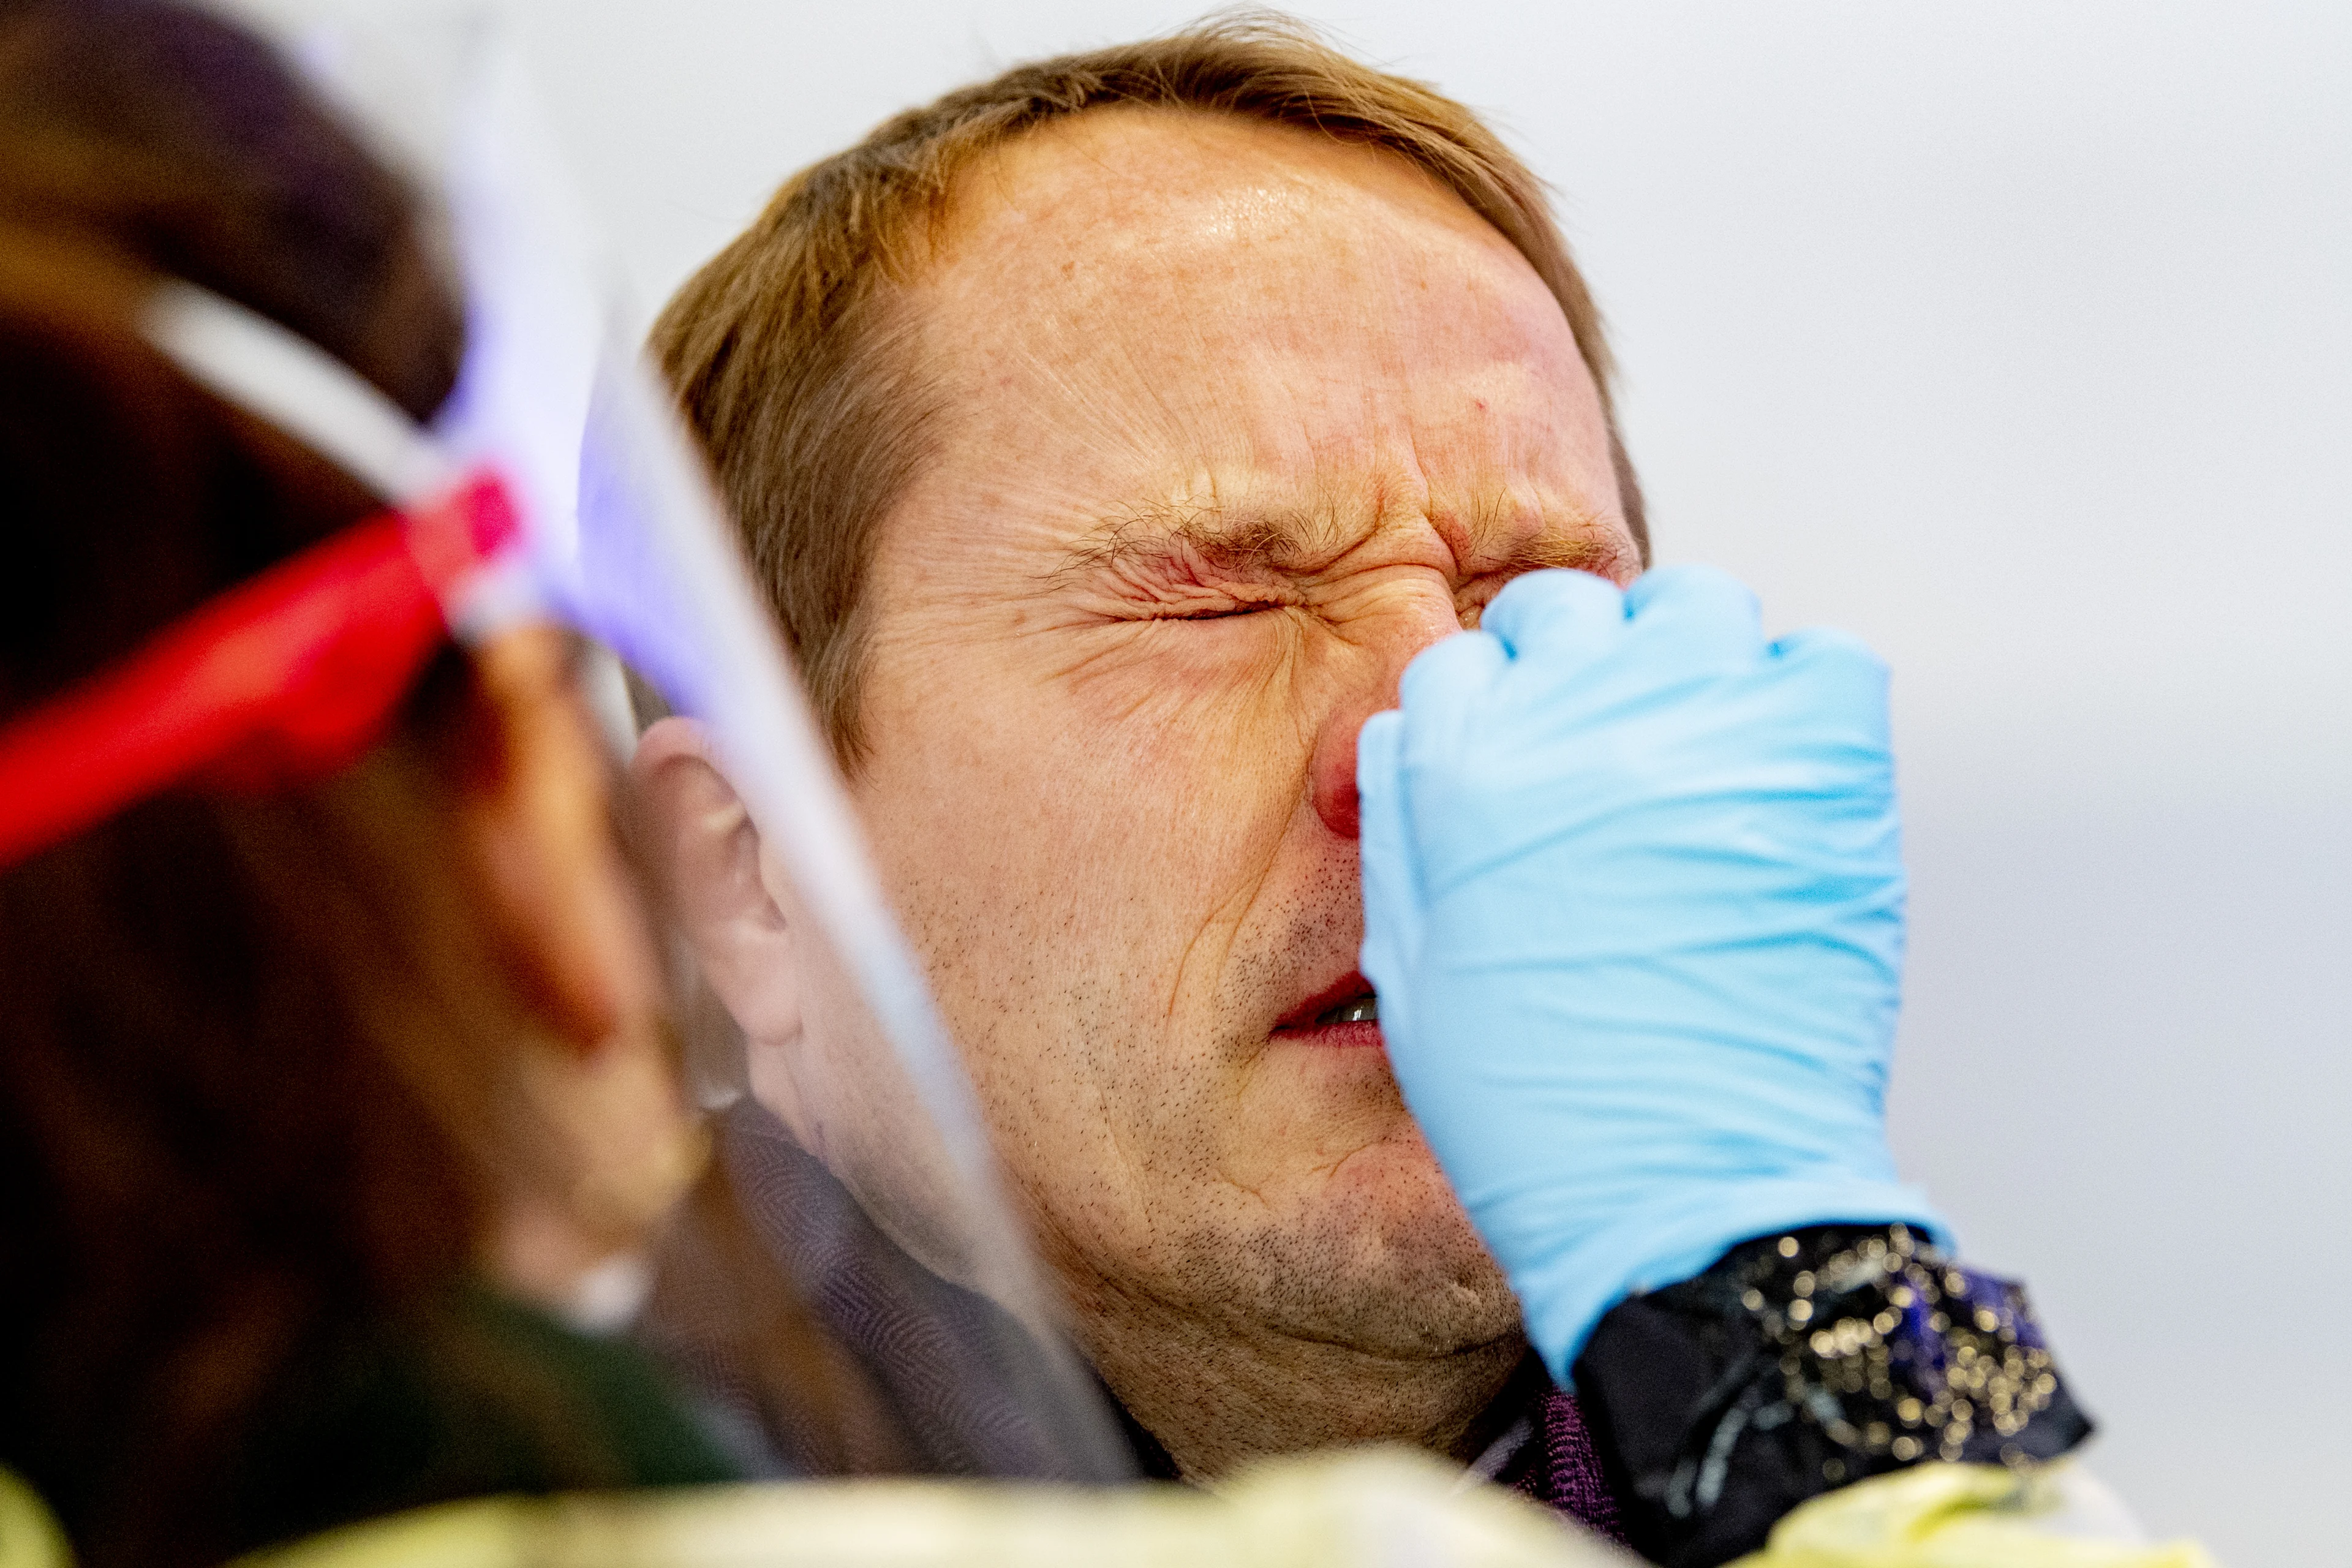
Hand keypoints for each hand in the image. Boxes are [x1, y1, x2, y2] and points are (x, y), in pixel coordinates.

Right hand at [1357, 565, 1947, 1381]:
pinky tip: (1780, 766)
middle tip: (1601, 739)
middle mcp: (1574, 721)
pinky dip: (1799, 696)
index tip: (1520, 751)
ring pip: (1690, 607)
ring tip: (1693, 737)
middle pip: (1564, 614)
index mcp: (1460, 772)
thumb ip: (1407, 833)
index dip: (1493, 712)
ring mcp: (1700, 729)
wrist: (1684, 1186)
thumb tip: (1418, 740)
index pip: (1464, 664)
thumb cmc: (1543, 1105)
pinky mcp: (1815, 760)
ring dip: (1682, 657)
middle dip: (1573, 666)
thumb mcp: (1414, 967)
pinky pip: (1816, 659)